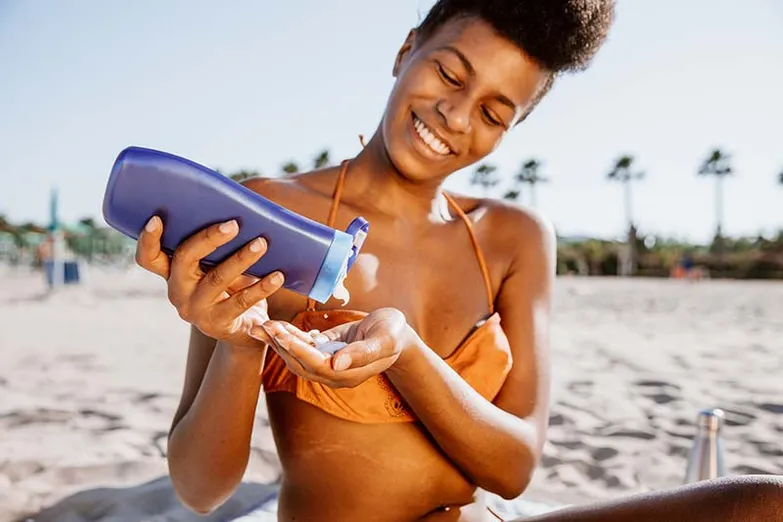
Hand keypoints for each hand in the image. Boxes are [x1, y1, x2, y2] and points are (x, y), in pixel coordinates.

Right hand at [134, 215, 284, 347]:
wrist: (243, 332)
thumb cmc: (231, 288)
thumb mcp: (219, 268)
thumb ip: (219, 249)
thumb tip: (242, 217)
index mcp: (173, 274)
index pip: (149, 258)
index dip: (148, 239)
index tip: (157, 218)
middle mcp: (178, 291)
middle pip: (184, 260)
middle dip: (208, 239)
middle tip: (233, 225)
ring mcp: (196, 310)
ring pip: (216, 279)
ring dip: (241, 258)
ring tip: (262, 243)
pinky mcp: (218, 324)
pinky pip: (241, 302)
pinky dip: (261, 287)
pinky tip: (277, 275)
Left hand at [252, 308, 414, 387]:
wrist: (398, 334)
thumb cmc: (394, 334)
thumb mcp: (384, 340)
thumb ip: (362, 352)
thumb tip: (337, 364)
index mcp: (348, 374)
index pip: (316, 365)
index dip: (298, 350)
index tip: (281, 335)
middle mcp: (334, 373)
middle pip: (300, 363)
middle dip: (281, 345)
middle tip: (263, 326)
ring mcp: (329, 364)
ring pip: (297, 356)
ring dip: (279, 341)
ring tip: (261, 325)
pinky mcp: (325, 351)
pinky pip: (303, 346)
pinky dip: (288, 335)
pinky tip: (274, 325)